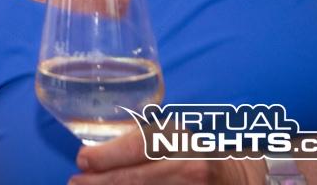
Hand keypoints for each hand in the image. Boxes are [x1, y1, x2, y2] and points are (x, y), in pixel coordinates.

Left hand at [70, 131, 266, 184]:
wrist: (241, 177)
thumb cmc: (195, 152)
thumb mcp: (171, 136)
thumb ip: (138, 142)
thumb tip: (93, 158)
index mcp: (181, 142)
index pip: (138, 148)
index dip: (106, 157)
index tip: (82, 161)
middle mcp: (189, 167)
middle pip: (135, 179)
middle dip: (99, 183)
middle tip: (75, 183)